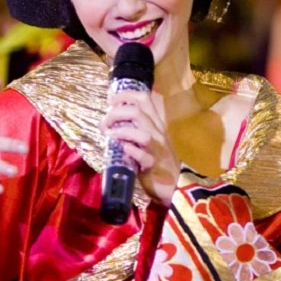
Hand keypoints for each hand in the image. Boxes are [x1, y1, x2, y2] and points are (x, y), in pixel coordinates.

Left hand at [101, 89, 180, 204]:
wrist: (175, 184)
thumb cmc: (159, 161)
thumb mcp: (151, 140)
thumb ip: (137, 129)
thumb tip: (114, 122)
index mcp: (156, 124)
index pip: (144, 99)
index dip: (126, 95)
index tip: (111, 101)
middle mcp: (157, 132)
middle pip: (137, 112)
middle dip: (115, 114)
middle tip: (104, 124)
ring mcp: (156, 149)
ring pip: (142, 133)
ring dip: (121, 131)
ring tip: (110, 136)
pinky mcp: (153, 166)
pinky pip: (143, 156)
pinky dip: (131, 150)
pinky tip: (123, 149)